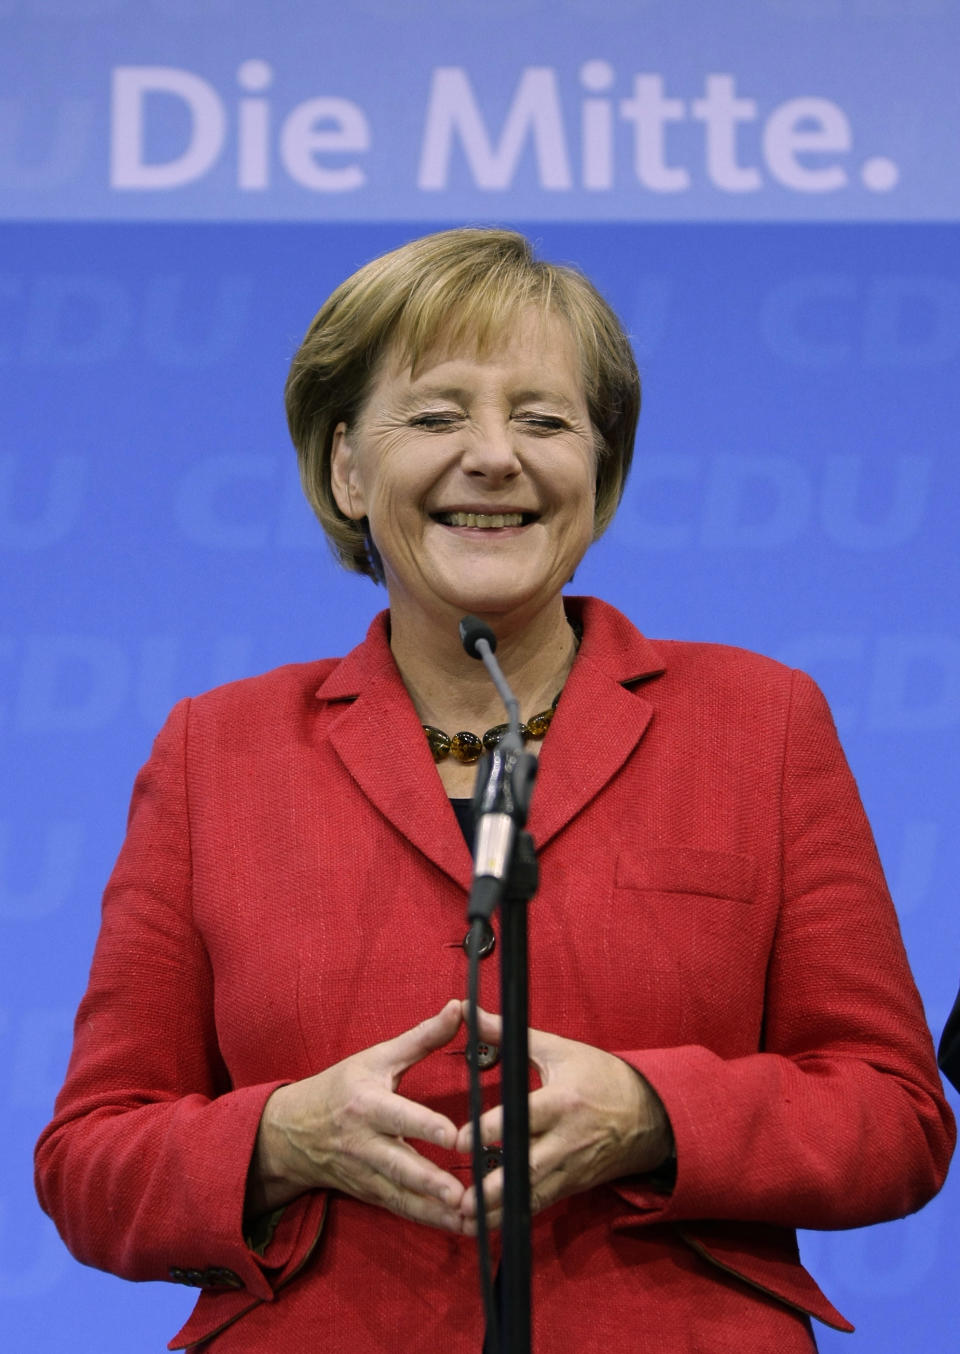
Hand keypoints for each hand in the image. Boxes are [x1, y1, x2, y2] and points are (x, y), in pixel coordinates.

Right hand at [248, 999, 466, 1231]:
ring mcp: (367, 1174)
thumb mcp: (376, 1057)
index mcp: (367, 1104)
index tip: (453, 1135)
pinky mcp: (372, 1194)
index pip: (398, 1116)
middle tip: (462, 1194)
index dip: (425, 1126)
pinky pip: (404, 1211)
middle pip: (400, 1165)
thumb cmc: (340, 1088)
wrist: (291, 1132)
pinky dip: (432, 1221)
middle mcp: (365, 1144)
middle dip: (431, 1182)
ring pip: (403, 1197)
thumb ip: (421, 1037)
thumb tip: (460, 1007)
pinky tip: (463, 1227)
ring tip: (472, 1218)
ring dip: (437, 1211)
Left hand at [456, 1005, 672, 1232]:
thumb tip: (467, 1011)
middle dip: (494, 1187)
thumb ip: (506, 1035)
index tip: (461, 1140)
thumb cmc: (601, 1077)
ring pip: (532, 1194)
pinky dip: (515, 1215)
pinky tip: (490, 1225)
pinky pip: (541, 1203)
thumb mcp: (557, 1050)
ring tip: (466, 1223)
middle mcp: (567, 1140)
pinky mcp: (572, 1185)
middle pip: (527, 1168)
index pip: (523, 1118)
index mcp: (562, 1102)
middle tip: (461, 1199)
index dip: (491, 1131)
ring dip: (499, 1210)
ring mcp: (571, 1167)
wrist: (650, 1114)